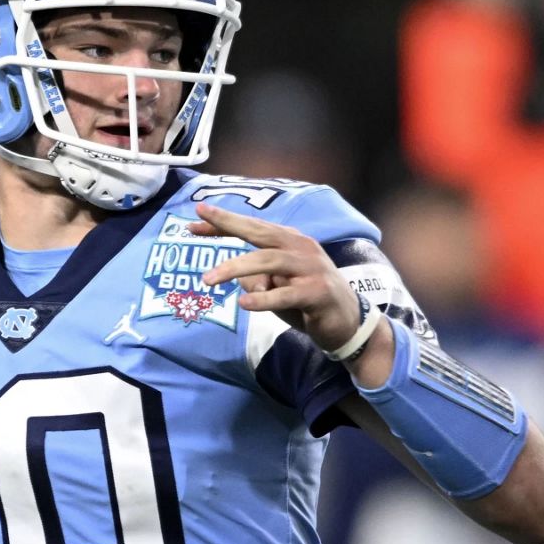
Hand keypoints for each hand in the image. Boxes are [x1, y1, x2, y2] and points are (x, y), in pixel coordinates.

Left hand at [188, 202, 359, 350]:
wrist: (348, 323)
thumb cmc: (307, 300)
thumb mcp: (276, 286)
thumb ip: (256, 277)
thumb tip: (236, 278)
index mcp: (289, 240)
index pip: (253, 227)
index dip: (224, 222)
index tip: (194, 221)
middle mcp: (300, 247)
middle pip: (259, 233)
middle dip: (227, 226)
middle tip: (195, 226)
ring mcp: (311, 268)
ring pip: (268, 261)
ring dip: (236, 268)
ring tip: (208, 280)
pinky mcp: (318, 292)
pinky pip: (286, 294)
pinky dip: (264, 298)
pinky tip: (245, 303)